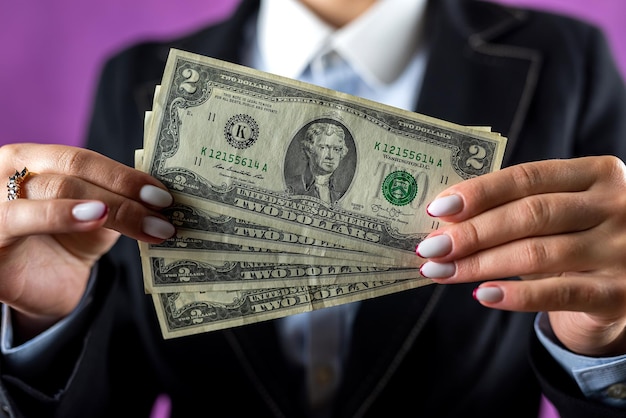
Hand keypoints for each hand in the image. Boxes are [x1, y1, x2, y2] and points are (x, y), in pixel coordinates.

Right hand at [0, 143, 173, 338]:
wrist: (36, 288)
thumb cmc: (65, 241)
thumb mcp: (96, 214)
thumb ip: (118, 197)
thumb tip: (164, 189)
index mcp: (31, 159)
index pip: (81, 157)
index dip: (125, 174)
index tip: (164, 194)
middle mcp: (6, 171)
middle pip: (72, 169)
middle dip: (124, 190)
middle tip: (164, 210)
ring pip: (53, 190)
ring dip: (108, 205)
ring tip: (144, 218)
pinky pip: (17, 219)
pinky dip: (59, 214)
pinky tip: (96, 217)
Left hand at [416, 156, 625, 356]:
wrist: (624, 289)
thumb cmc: (576, 241)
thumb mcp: (557, 215)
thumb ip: (515, 209)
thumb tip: (445, 221)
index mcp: (598, 173)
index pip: (528, 177)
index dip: (480, 192)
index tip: (438, 209)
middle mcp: (616, 206)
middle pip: (530, 214)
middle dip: (472, 232)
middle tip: (431, 246)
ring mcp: (621, 250)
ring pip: (537, 253)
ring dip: (480, 264)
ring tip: (442, 271)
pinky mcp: (619, 294)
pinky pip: (558, 293)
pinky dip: (515, 295)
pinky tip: (482, 294)